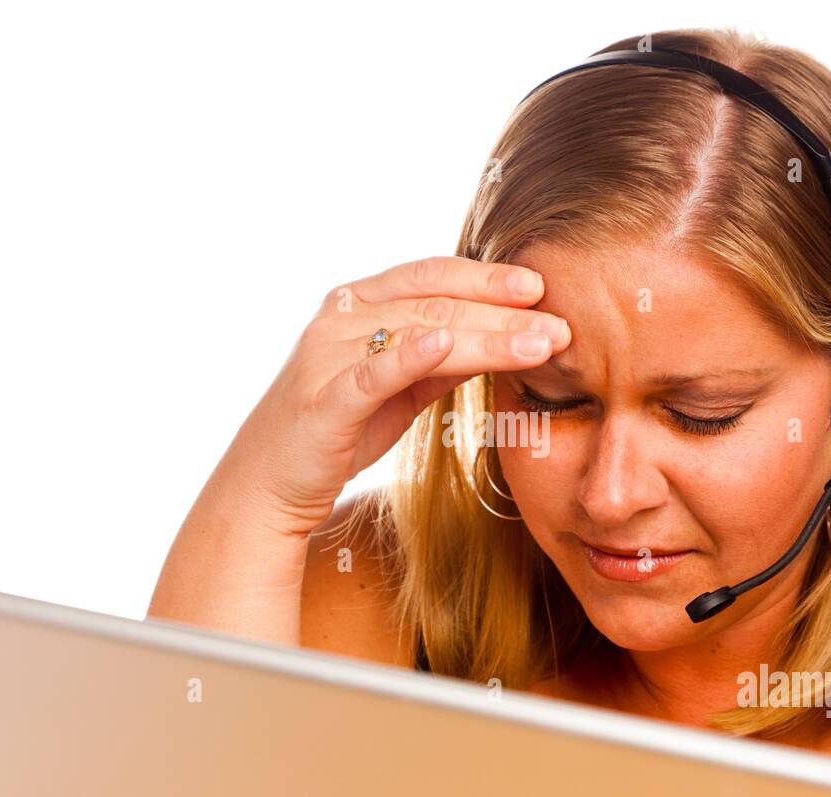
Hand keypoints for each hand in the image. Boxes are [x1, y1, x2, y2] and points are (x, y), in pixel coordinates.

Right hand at [228, 254, 571, 535]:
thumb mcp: (399, 388)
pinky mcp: (324, 402)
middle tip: (560, 323)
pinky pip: (372, 374)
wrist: (270, 484)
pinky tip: (447, 346)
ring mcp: (328, 356)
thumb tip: (502, 335)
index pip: (431, 277)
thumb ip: (439, 358)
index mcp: (358, 304)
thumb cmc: (338, 431)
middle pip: (435, 304)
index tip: (541, 286)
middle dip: (503, 312)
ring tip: (537, 342)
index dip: (486, 277)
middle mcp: (341, 319)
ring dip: (484, 335)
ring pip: (417, 332)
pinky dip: (409, 356)